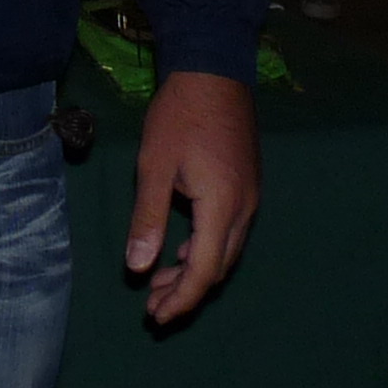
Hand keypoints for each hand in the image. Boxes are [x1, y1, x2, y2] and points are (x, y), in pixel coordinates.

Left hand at [128, 70, 258, 326]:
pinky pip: (229, 232)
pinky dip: (205, 248)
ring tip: (160, 283)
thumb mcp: (154, 166)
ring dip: (195, 271)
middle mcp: (244, 209)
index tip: (155, 317)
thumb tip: (137, 268)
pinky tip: (181, 250)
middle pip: (218, 268)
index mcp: (222, 207)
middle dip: (187, 292)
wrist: (214, 70)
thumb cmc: (179, 115)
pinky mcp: (246, 185)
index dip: (181, 300)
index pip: (204, 271)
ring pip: (226, 251)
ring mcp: (250, 197)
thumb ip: (148, 219)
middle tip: (152, 306)